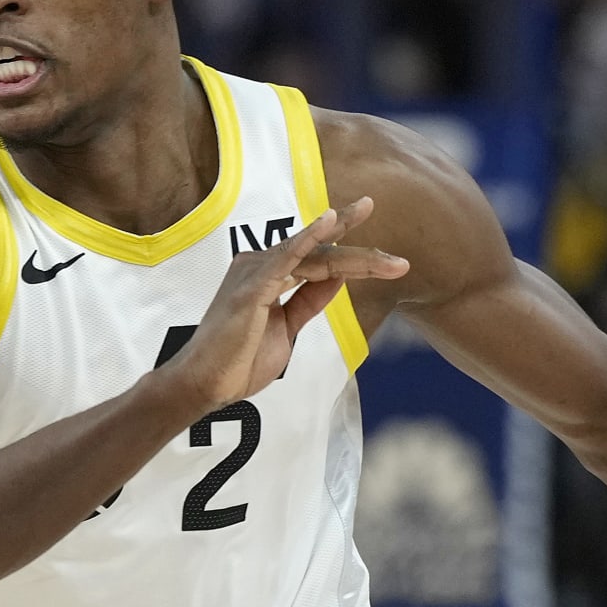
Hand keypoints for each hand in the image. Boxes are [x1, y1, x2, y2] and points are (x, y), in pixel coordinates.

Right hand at [155, 200, 406, 414]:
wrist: (206, 386)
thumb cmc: (239, 361)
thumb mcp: (287, 327)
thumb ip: (309, 300)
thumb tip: (338, 277)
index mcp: (269, 275)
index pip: (319, 259)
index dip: (353, 253)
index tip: (386, 254)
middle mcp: (261, 264)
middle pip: (322, 254)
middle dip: (364, 258)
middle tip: (399, 262)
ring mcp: (255, 271)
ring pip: (315, 257)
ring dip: (355, 259)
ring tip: (389, 262)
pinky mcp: (252, 285)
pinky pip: (287, 257)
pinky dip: (309, 238)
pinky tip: (331, 221)